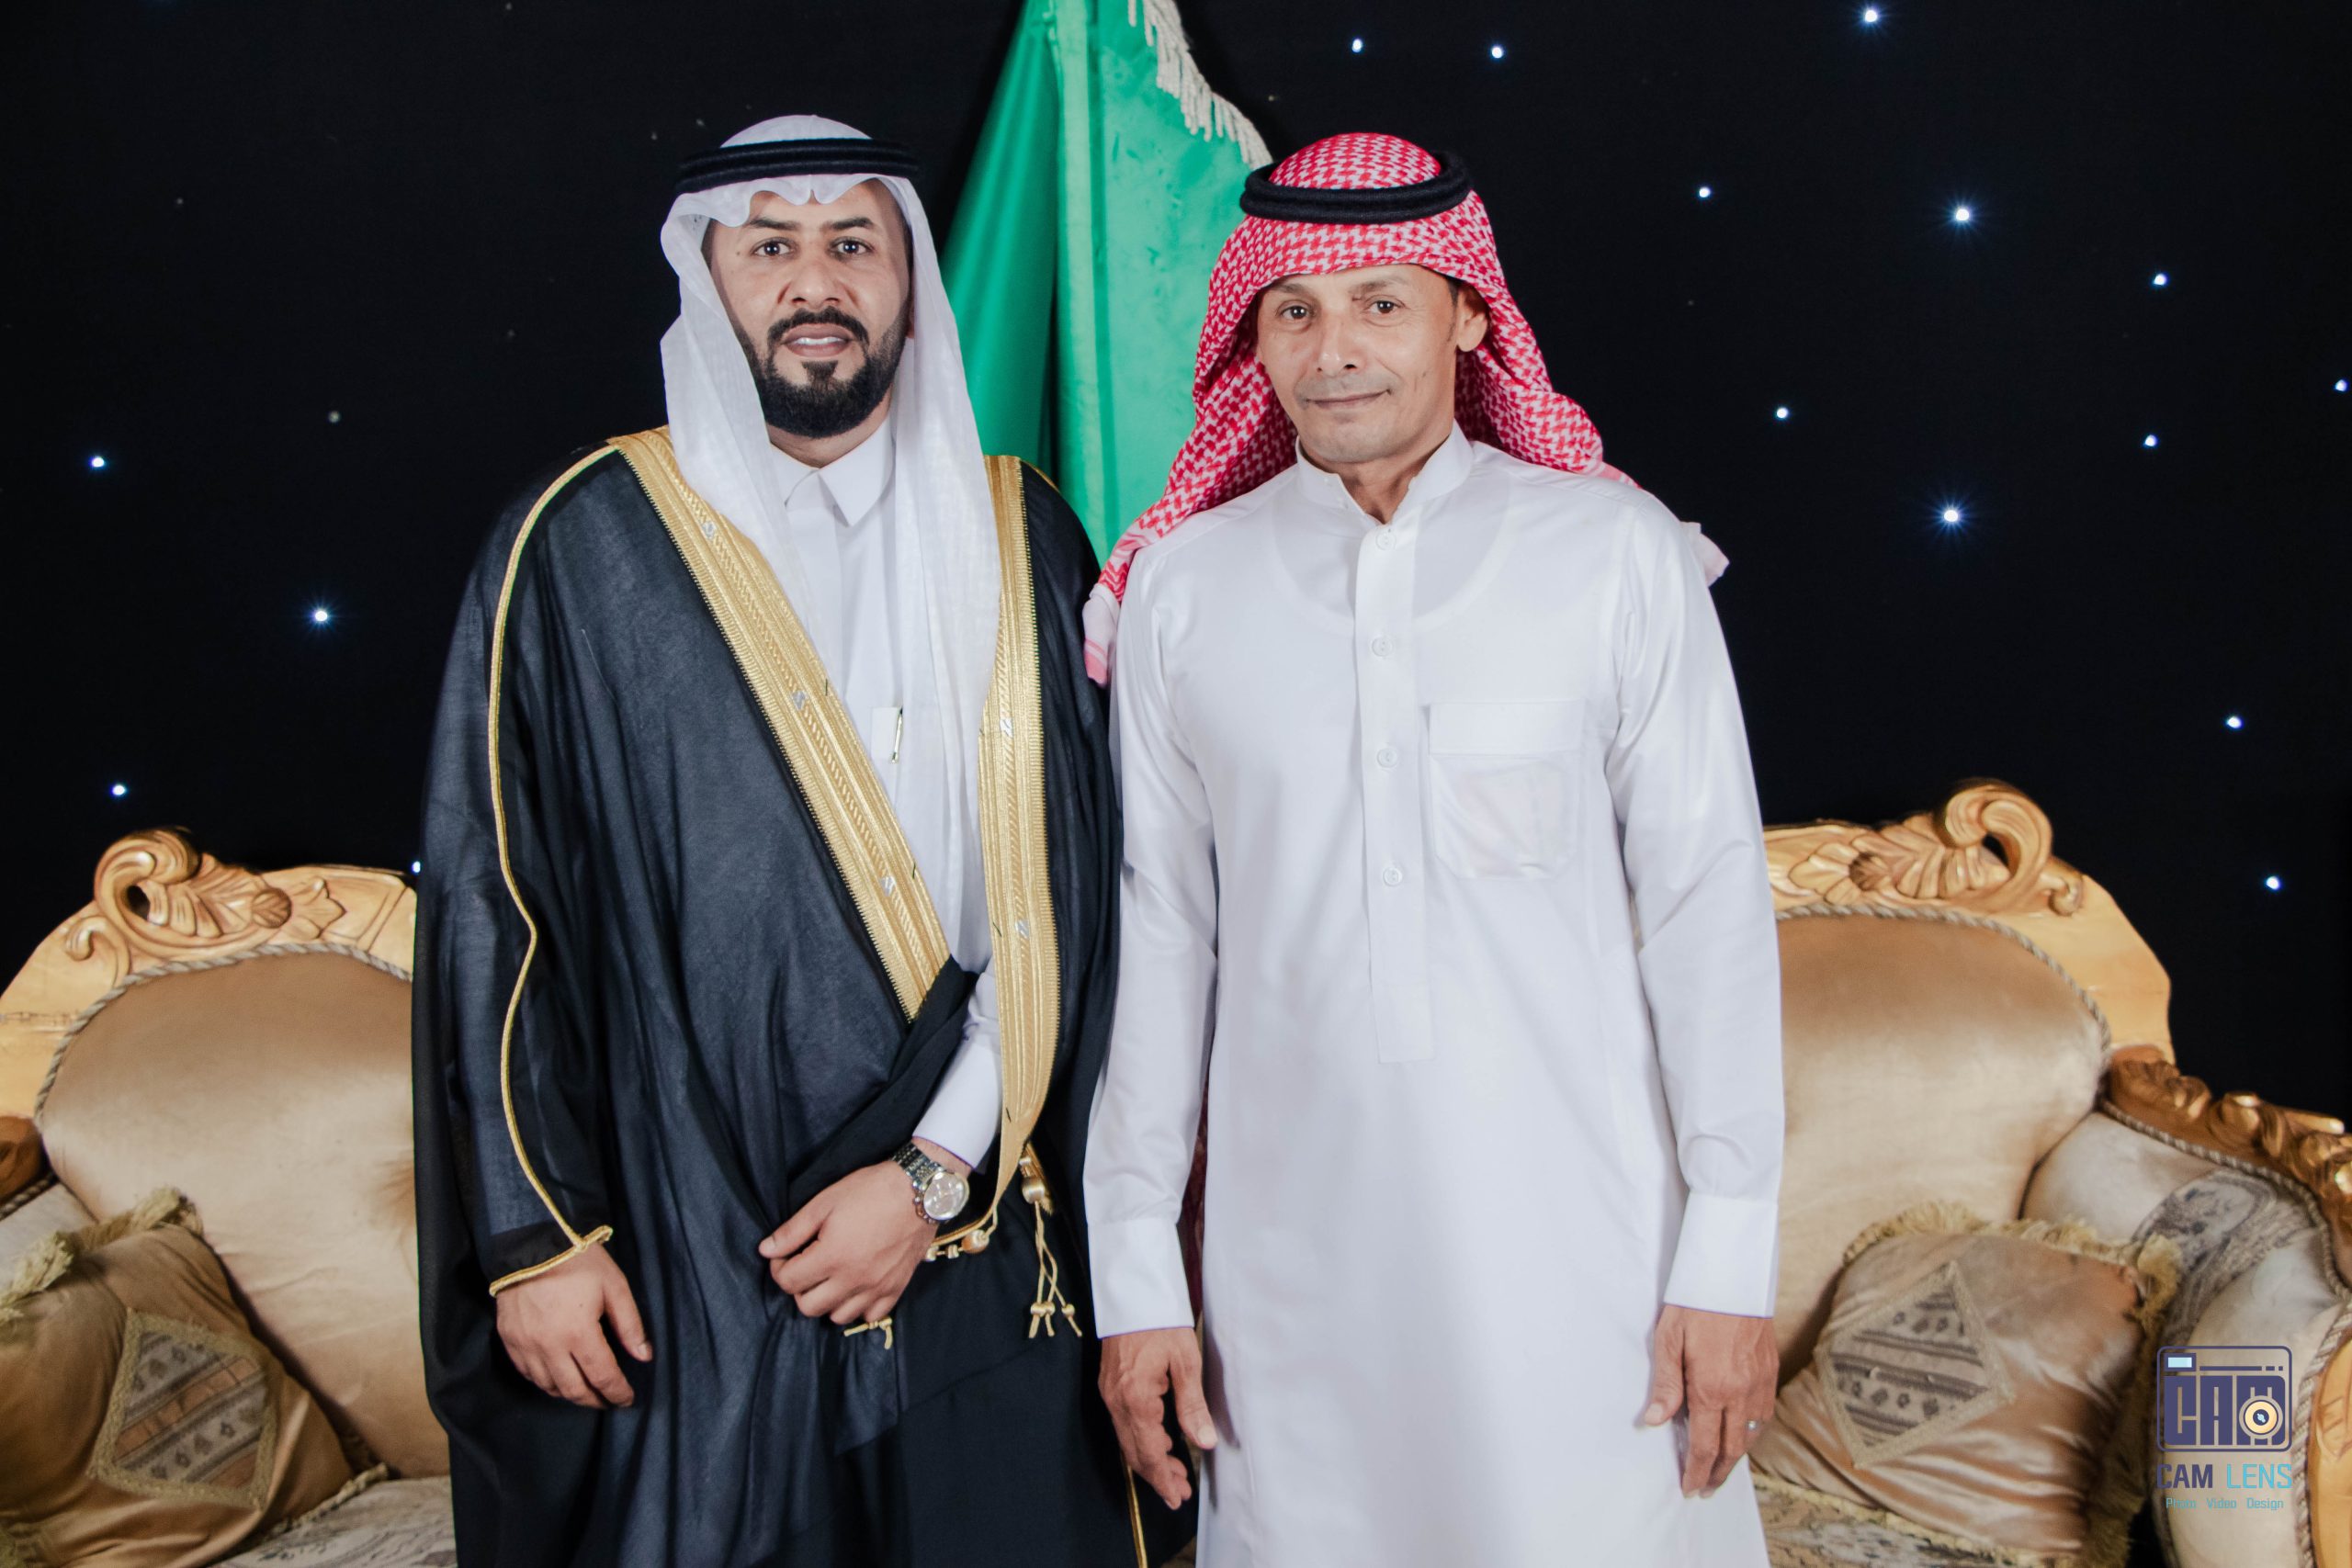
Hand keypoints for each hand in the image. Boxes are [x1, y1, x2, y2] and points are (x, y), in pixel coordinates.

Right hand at [494, 1242, 651, 1408]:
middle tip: (608, 1400)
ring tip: (586, 1391)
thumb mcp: (614, 1286)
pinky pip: (527, 1374)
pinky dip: (545, 1382)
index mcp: (578, 1332)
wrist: (531, 1242)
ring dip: (570, 1394)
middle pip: (574, 1390)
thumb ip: (630, 1324)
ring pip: (548, 1386)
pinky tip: (558, 1378)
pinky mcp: (509, 1340)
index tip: (627, 1400)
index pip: (602, 1376)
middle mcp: (549, 1346)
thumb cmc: (579, 1261)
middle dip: (594, 1400)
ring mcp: (525, 1345)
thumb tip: (644, 1356)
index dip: (617, 1393)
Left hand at [758, 1141, 966, 1324]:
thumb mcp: (825, 1202)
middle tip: (806, 1265)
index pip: (788, 1282)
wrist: (920, 1191)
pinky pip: (870, 1316)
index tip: (785, 1254)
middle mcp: (853, 1280)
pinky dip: (858, 1307)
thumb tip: (766, 1250)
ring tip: (831, 1277)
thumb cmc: (871, 1190)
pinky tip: (856, 1286)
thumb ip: (793, 1230)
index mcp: (832, 1257)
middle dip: (799, 1288)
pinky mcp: (896, 1288)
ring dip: (827, 1300)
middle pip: (809, 1307)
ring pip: (837, 1317)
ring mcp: (876, 1288)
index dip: (779, 1267)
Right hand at [1101, 1327, 1217, 1509]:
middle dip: (1157, 1476)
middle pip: (1135, 1452)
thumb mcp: (1186, 1360)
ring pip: (1127, 1440)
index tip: (1176, 1497)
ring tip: (1174, 1472)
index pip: (1149, 1453)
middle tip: (1179, 1493)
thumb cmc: (1162, 1322)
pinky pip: (1123, 1424)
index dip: (1163, 1479)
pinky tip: (1160, 1442)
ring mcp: (1110, 1394)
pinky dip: (1140, 1440)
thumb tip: (1204, 1442)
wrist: (1133, 1292)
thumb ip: (1193, 1405)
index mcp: (1136, 1399)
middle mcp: (1117, 1401)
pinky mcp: (1110, 1385)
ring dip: (1149, 1460)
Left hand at [1642, 1303, 1778, 1496]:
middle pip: (1732, 1449)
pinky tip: (1744, 1434)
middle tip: (1706, 1490)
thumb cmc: (1694, 1304)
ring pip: (1753, 1435)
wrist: (1732, 1275)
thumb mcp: (1668, 1341)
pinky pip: (1766, 1414)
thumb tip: (1654, 1422)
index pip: (1704, 1445)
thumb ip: (1665, 1386)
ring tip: (1721, 1468)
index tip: (1689, 1488)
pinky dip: (1754, 1432)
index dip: (1696, 1472)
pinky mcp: (1770, 1371)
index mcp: (1711, 1389)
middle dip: (1718, 1473)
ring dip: (1737, 1456)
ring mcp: (1760, 1383)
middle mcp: (1741, 1392)